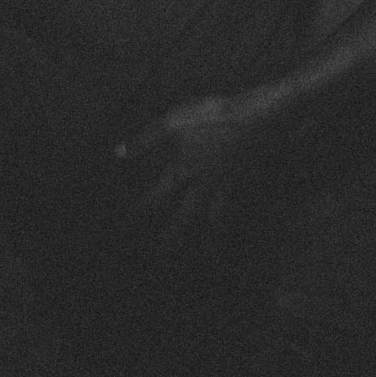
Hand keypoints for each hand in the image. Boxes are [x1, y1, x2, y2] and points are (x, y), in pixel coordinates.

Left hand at [117, 93, 267, 249]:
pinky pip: (237, 209)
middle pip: (186, 217)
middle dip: (174, 237)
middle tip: (164, 258)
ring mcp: (226, 187)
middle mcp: (204, 185)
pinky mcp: (245, 183)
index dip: (143, 210)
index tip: (129, 224)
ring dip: (210, 239)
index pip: (158, 197)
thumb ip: (147, 139)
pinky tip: (234, 227)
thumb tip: (119, 154)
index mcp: (184, 170)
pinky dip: (234, 222)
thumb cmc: (212, 118)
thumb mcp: (173, 123)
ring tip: (209, 257)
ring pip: (216, 219)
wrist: (256, 119)